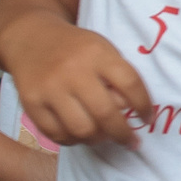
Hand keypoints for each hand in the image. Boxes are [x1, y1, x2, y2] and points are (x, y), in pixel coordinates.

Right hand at [11, 21, 152, 146]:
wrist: (31, 38)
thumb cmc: (75, 48)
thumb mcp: (101, 49)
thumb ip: (117, 75)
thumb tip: (130, 111)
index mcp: (97, 53)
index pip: (130, 83)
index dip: (144, 106)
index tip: (149, 119)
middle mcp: (73, 71)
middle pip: (105, 113)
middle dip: (123, 134)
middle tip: (131, 142)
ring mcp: (50, 89)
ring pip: (81, 130)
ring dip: (97, 140)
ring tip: (103, 137)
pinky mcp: (31, 103)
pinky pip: (57, 135)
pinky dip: (73, 141)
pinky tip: (80, 135)